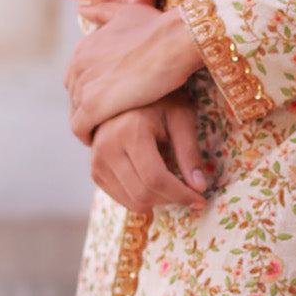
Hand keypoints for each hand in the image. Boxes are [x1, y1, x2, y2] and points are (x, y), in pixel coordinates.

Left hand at [65, 2, 203, 143]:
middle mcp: (78, 65)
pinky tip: (105, 140)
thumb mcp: (127, 12)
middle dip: (90, 108)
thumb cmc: (159, 27)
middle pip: (74, 97)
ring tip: (111, 133)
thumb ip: (103, 10)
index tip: (110, 99)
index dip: (92, 90)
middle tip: (112, 119)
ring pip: (77, 114)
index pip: (75, 78)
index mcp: (84, 47)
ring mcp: (84, 86)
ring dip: (92, 124)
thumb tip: (83, 8)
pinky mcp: (93, 106)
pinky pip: (80, 129)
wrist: (175, 41)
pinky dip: (89, 136)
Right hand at [90, 98, 208, 214]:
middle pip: (143, 193)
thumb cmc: (160, 102)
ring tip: (172, 184)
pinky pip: (121, 199)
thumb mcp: (181, 118)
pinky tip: (154, 182)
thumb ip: (189, 152)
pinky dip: (142, 198)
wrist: (126, 94)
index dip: (180, 194)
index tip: (200, 200)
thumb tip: (198, 187)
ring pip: (132, 201)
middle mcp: (107, 146)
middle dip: (172, 199)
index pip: (155, 178)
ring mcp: (97, 160)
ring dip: (158, 200)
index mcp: (129, 130)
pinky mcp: (95, 170)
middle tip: (190, 193)